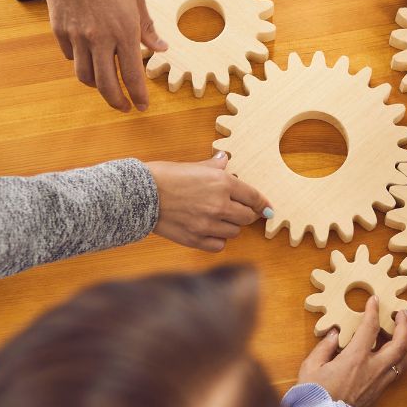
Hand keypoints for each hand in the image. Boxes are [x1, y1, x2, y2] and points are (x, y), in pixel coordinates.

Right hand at [39, 0, 166, 112]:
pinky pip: (70, 56)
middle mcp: (100, 38)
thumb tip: (160, 47)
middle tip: (124, 107)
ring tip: (105, 85)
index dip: (139, 96)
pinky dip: (81, 62)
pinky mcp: (59, 30)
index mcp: (124, 30)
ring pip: (84, 75)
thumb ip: (147, 26)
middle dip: (117, 102)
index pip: (133, 75)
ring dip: (97, 86)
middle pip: (106, 85)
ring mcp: (77, 36)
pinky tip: (89, 57)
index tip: (142, 105)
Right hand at [145, 152, 271, 251]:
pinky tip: (209, 231)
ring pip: (234, 232)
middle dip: (245, 214)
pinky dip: (217, 240)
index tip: (266, 209)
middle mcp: (220, 204)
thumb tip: (224, 160)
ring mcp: (209, 224)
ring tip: (218, 219)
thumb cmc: (164, 176)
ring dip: (230, 227)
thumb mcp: (193, 166)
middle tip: (237, 211)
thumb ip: (214, 166)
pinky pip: (219, 246)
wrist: (140, 194)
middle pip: (247, 217)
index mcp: (222, 182)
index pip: (254, 197)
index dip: (263, 205)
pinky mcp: (196, 239)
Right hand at [297, 297, 406, 406]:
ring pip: (403, 359)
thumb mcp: (311, 367)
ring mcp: (379, 382)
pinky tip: (395, 353)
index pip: (370, 327)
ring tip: (403, 330)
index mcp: (355, 358)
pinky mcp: (380, 392)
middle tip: (402, 313)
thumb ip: (324, 347)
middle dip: (404, 325)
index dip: (374, 310)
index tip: (375, 299)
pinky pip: (397, 371)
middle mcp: (373, 368)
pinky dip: (400, 358)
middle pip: (400, 343)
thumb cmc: (314, 396)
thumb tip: (334, 334)